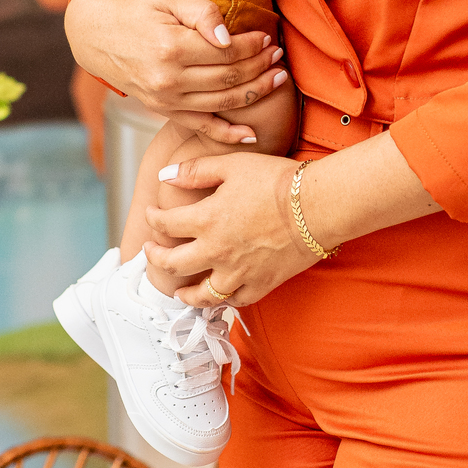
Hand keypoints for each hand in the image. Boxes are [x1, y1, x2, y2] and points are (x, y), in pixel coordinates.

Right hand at [64, 0, 288, 143]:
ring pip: (222, 102)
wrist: (96, 36)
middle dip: (260, 68)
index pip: (227, 52)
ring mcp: (165, 100)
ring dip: (254, 93)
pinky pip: (200, 126)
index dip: (253, 46)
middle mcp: (169, 80)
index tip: (268, 39)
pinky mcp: (162, 111)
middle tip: (280, 58)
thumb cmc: (136, 12)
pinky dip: (226, 134)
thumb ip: (202, 14)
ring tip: (276, 80)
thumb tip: (228, 38)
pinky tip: (251, 134)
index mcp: (172, 48)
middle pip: (229, 79)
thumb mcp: (168, 1)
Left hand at [143, 151, 313, 306]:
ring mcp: (238, 273)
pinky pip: (235, 302)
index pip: (166, 225)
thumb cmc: (277, 181)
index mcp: (207, 220)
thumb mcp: (233, 165)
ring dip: (184, 294)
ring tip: (178, 291)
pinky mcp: (261, 284)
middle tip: (150, 252)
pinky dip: (223, 301)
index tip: (151, 215)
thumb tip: (165, 175)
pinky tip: (218, 296)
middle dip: (156, 258)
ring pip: (201, 295)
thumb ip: (196, 170)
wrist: (317, 206)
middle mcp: (217, 251)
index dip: (153, 219)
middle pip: (174, 265)